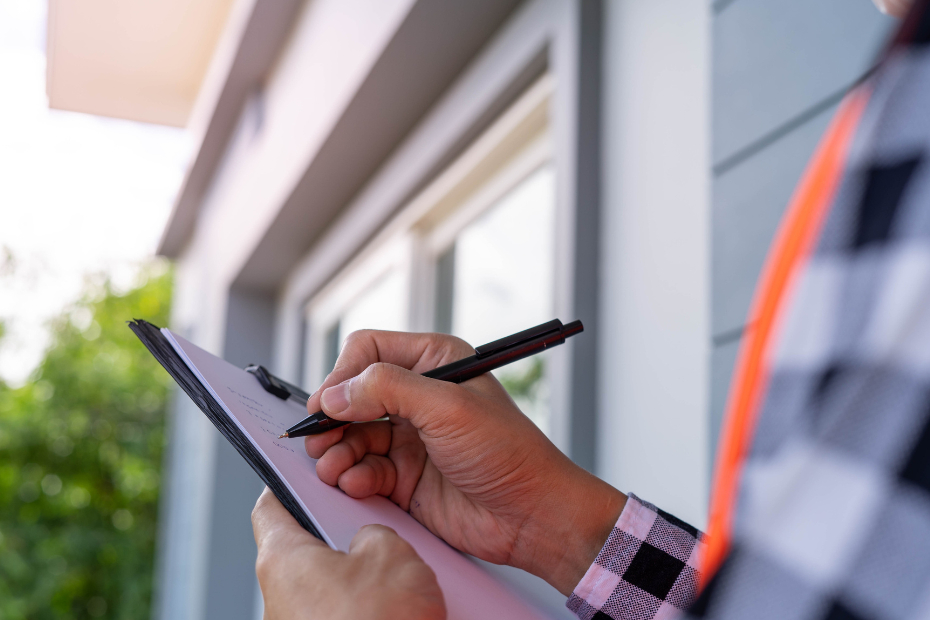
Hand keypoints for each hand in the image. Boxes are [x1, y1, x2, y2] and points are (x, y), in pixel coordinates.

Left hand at [252, 487, 444, 619]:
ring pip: (329, 585)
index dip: (289, 484)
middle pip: (306, 548)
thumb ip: (375, 533)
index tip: (304, 473)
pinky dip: (368, 607)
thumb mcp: (391, 553)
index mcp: (282, 558)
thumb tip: (371, 543)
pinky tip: (400, 609)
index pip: (270, 507)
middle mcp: (279, 596)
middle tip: (374, 524)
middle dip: (343, 535)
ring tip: (400, 574)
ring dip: (362, 577)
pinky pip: (342, 614)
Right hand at [304, 330, 625, 595]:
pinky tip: (356, 484)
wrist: (532, 515)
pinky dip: (351, 476)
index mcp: (434, 362)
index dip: (343, 375)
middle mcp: (418, 396)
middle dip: (332, 418)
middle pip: (352, 395)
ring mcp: (409, 438)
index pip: (369, 351)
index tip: (328, 404)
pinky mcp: (404, 477)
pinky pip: (362, 470)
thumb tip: (335, 394)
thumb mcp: (448, 408)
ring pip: (351, 435)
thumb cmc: (508, 452)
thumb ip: (388, 390)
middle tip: (318, 439)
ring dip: (336, 451)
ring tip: (333, 467)